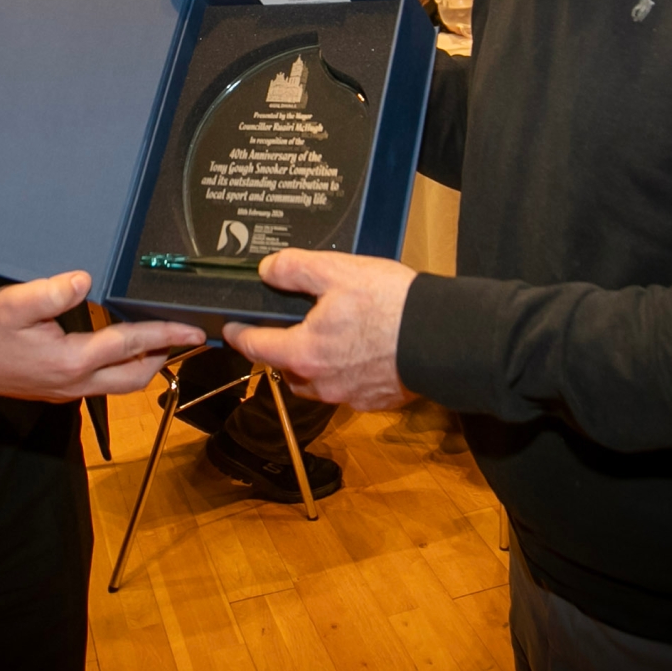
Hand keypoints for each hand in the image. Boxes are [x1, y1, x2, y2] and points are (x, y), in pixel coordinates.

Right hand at [0, 271, 202, 401]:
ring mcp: (68, 391)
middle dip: (164, 356)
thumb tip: (85, 280)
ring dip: (144, 363)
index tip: (194, 330)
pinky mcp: (60, 391)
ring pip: (121, 384)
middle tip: (184, 335)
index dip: (165, 334)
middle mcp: (76, 383)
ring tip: (160, 339)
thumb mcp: (13, 304)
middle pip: (135, 377)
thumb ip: (50, 293)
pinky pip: (103, 383)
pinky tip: (122, 347)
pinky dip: (122, 366)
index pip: (130, 345)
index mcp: (72, 360)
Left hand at [223, 249, 415, 409]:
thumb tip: (266, 270)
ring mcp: (347, 396)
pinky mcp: (373, 401)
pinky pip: (345, 388)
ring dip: (312, 363)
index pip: (254, 347)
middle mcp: (320, 383)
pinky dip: (343, 372)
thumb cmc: (391, 306)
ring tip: (327, 335)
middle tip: (291, 324)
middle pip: (284, 367)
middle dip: (281, 348)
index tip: (230, 328)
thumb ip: (294, 269)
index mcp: (303, 352)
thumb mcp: (337, 272)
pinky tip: (360, 350)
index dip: (238, 334)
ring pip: (314, 382)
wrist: (440, 338)